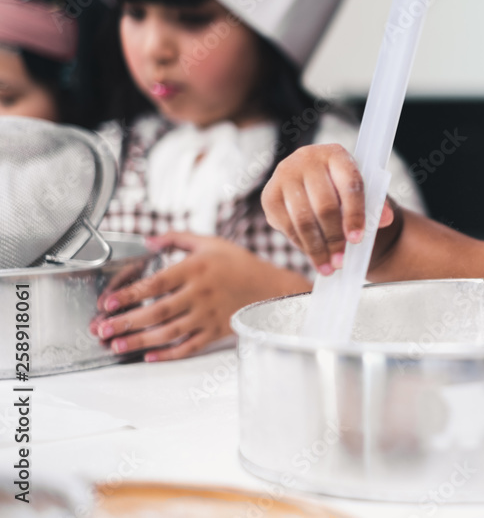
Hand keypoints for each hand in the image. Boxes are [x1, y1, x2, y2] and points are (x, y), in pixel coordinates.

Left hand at [89, 232, 309, 360]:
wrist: (272, 287)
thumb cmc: (240, 264)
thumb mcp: (210, 242)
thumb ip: (177, 238)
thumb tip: (148, 241)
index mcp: (196, 269)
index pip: (156, 283)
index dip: (130, 294)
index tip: (108, 302)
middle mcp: (200, 294)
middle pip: (157, 311)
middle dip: (126, 322)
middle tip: (101, 329)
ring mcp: (208, 315)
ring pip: (169, 332)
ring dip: (140, 340)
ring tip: (117, 345)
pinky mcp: (216, 331)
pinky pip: (189, 346)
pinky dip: (168, 354)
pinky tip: (150, 356)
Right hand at [262, 143, 393, 273]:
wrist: (318, 187)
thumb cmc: (344, 191)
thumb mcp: (364, 193)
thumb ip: (376, 205)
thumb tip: (385, 218)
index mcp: (336, 154)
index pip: (349, 184)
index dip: (355, 214)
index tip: (357, 239)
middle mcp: (307, 159)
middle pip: (324, 205)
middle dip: (335, 238)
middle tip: (342, 261)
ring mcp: (284, 175)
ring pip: (303, 219)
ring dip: (317, 248)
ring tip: (329, 267)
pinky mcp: (269, 195)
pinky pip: (286, 226)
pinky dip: (302, 246)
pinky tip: (314, 256)